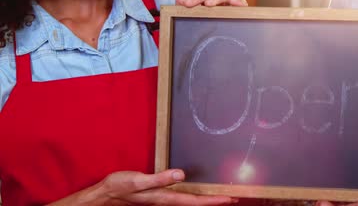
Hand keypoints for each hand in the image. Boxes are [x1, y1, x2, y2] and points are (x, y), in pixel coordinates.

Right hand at [50, 169, 236, 205]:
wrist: (104, 194)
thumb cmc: (119, 187)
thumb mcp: (138, 180)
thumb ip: (159, 179)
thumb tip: (181, 174)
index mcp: (164, 198)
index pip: (193, 202)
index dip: (212, 201)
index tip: (229, 198)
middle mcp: (166, 200)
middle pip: (195, 203)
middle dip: (214, 201)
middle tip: (233, 198)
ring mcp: (163, 199)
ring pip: (189, 201)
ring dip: (205, 199)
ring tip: (221, 196)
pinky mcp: (159, 195)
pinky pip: (181, 197)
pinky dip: (193, 195)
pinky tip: (197, 191)